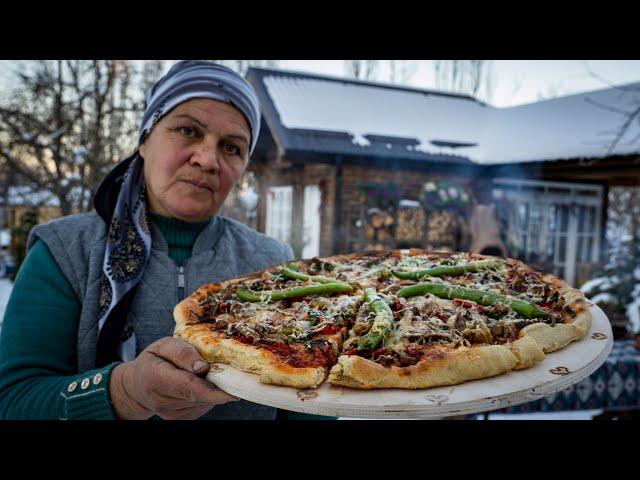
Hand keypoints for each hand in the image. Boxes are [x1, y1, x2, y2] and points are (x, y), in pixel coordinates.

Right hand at [109, 337, 238, 419]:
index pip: (188, 387)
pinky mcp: (181, 419)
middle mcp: (163, 402)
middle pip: (200, 394)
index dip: (212, 390)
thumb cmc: (154, 360)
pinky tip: (198, 385)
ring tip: (202, 375)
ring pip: (205, 401)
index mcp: (156, 379)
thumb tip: (203, 367)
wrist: (138, 386)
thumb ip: (182, 353)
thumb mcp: (164, 346)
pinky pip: (204, 405)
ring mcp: (172, 414)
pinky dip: (206, 394)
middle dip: (216, 383)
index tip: (232, 390)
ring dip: (211, 388)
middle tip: (224, 369)